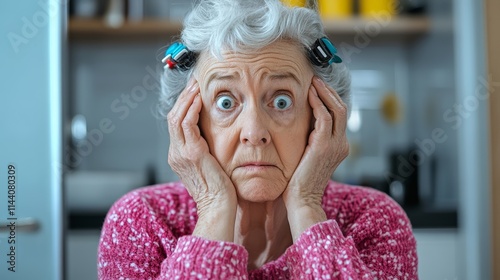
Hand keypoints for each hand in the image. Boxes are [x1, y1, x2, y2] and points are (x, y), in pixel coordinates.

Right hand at [167, 78, 236, 240]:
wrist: (219, 207)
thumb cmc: (220, 190)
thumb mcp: (209, 166)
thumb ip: (206, 151)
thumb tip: (213, 137)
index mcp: (178, 156)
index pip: (176, 124)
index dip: (184, 106)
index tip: (194, 92)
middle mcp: (176, 153)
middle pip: (173, 117)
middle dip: (184, 97)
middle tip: (194, 82)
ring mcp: (181, 153)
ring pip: (177, 117)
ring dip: (187, 98)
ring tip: (196, 85)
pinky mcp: (191, 153)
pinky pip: (187, 124)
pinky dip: (192, 109)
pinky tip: (200, 99)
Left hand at [283, 77, 348, 240]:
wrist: (302, 200)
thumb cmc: (299, 183)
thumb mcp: (307, 157)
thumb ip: (309, 141)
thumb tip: (301, 124)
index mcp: (339, 147)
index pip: (338, 116)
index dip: (329, 99)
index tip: (317, 88)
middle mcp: (342, 144)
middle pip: (341, 108)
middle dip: (328, 91)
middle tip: (316, 79)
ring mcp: (336, 144)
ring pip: (336, 109)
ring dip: (323, 93)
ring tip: (312, 82)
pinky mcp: (325, 145)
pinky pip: (324, 117)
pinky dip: (318, 103)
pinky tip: (308, 95)